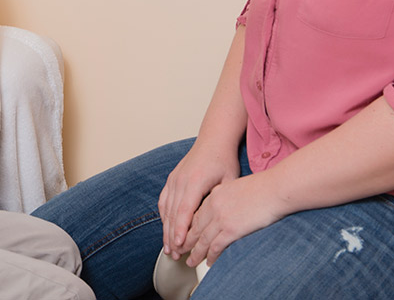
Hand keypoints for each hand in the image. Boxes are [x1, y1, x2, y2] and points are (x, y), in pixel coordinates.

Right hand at [158, 140, 240, 258]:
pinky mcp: (172, 179)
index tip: (179, 244)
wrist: (214, 140)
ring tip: (169, 247)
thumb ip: (220, 201)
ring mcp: (174, 179)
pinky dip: (164, 216)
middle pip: (172, 213)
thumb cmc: (223, 159)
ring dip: (166, 229)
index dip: (181, 229)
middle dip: (172, 236)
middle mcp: (181, 180)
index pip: (185, 210)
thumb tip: (218, 223)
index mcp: (195, 181)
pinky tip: (166, 228)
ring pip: (166, 209)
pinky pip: (164, 200)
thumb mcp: (229, 181)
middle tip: (174, 254)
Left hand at [181, 172, 284, 266]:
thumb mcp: (236, 186)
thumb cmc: (262, 187)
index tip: (184, 235)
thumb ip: (225, 196)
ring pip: (202, 240)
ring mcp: (221, 218)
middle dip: (186, 242)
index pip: (196, 214)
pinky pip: (216, 246)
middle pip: (194, 228)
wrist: (274, 189)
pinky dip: (211, 256)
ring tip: (191, 261)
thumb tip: (223, 208)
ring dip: (195, 253)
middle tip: (181, 251)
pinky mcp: (231, 229)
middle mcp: (213, 206)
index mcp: (214, 195)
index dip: (188, 227)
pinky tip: (209, 262)